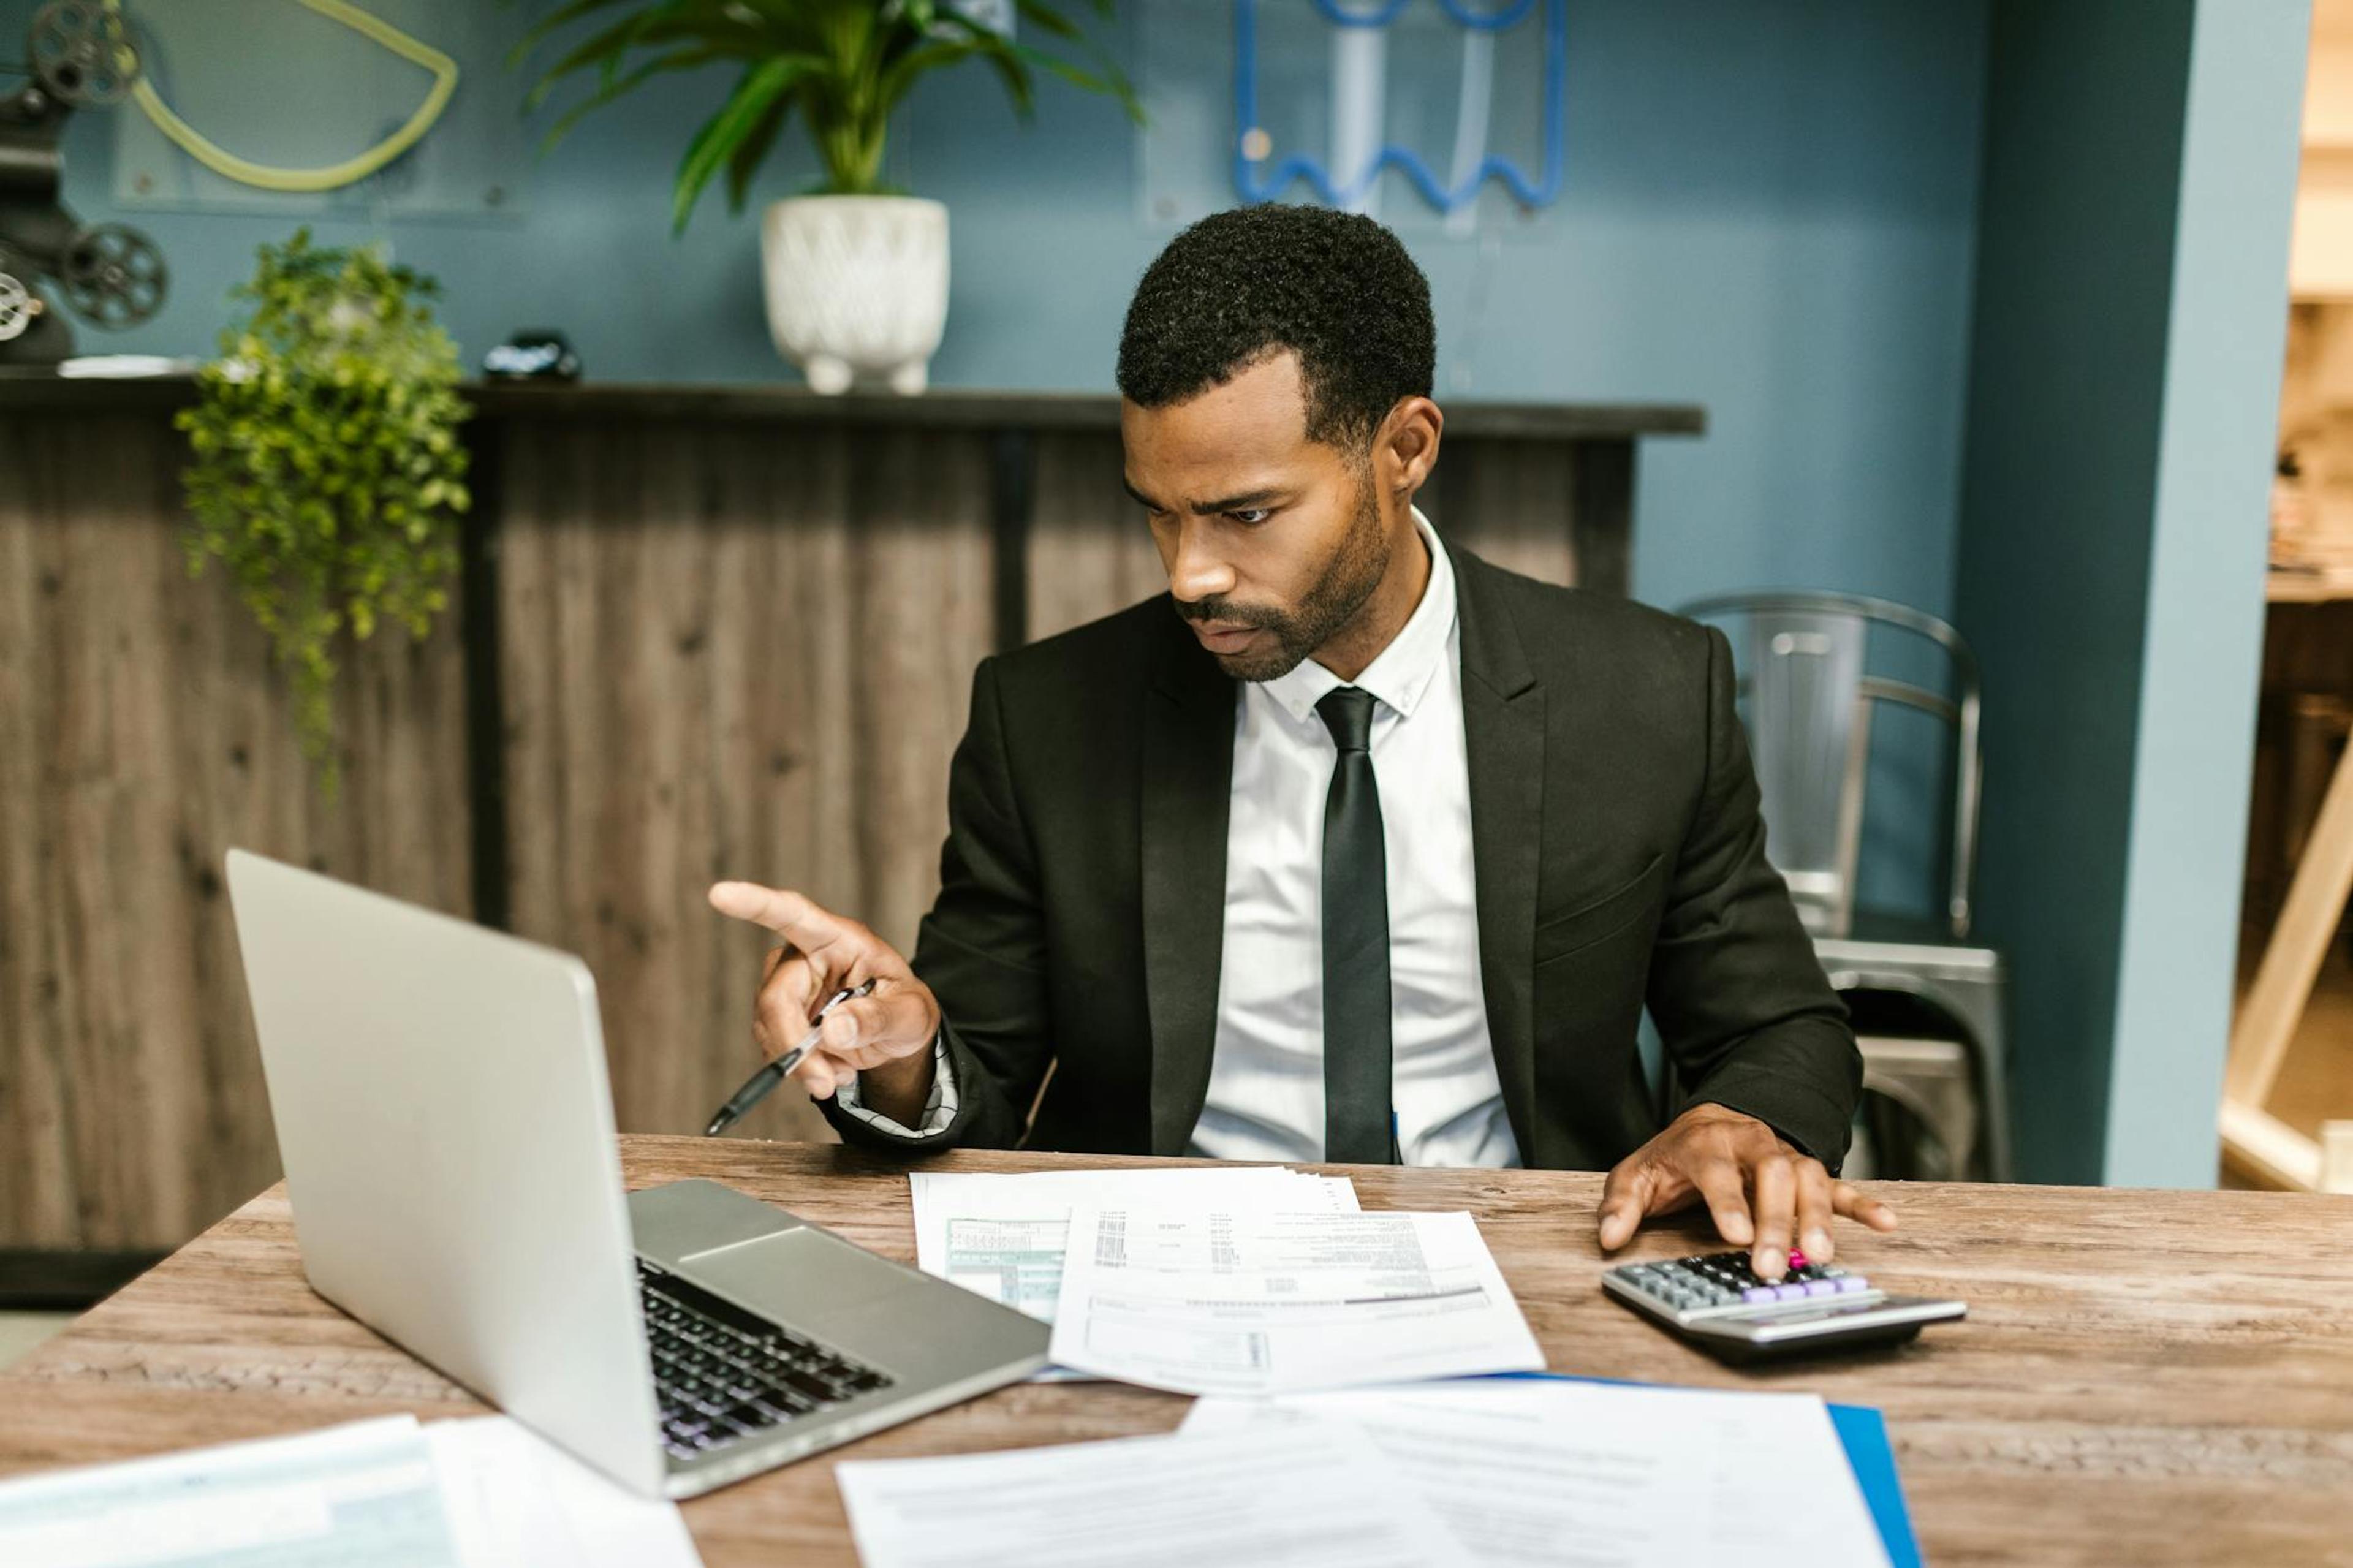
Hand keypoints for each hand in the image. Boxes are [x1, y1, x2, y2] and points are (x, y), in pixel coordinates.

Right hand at [707, 880, 940, 1110]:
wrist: (897, 1035)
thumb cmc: (905, 1010)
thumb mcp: (910, 1015)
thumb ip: (878, 1019)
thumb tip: (832, 1030)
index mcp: (839, 938)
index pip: (793, 914)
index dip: (756, 903)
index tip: (720, 893)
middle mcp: (804, 956)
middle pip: (775, 997)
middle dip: (794, 1046)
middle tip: (825, 1084)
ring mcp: (788, 986)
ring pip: (768, 1027)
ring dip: (800, 1063)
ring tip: (839, 1072)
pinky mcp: (780, 1015)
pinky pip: (772, 1046)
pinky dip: (799, 1068)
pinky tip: (829, 1069)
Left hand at [1595, 1103, 1896, 1280]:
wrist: (1713, 1122)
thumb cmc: (1675, 1157)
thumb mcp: (1637, 1175)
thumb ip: (1621, 1206)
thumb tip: (1608, 1238)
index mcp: (1707, 1141)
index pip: (1718, 1168)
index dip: (1727, 1201)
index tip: (1735, 1236)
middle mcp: (1752, 1143)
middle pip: (1772, 1175)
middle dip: (1775, 1220)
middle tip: (1773, 1264)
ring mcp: (1785, 1157)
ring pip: (1809, 1178)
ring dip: (1817, 1217)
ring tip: (1821, 1255)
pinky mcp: (1809, 1173)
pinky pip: (1840, 1186)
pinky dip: (1862, 1204)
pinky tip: (1886, 1223)